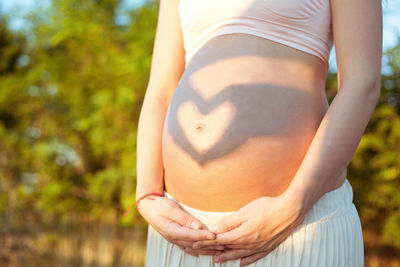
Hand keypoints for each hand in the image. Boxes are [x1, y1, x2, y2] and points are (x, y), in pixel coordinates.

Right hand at [137, 195, 224, 256]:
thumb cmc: (160, 205)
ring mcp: (174, 239)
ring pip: (192, 248)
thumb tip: (198, 226)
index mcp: (172, 231)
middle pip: (194, 244)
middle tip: (223, 244)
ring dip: (206, 249)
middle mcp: (173, 238)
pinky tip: (203, 253)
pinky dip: (196, 251)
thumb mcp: (171, 208)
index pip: (191, 235)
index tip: (215, 236)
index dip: (203, 236)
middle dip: (209, 245)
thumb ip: (184, 218)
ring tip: (218, 250)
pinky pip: (187, 247)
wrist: (148, 207)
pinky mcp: (175, 238)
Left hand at [191, 193, 305, 265]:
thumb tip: (215, 229)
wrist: (290, 211)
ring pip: (240, 255)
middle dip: (214, 251)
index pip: (220, 241)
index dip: (207, 242)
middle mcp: (249, 244)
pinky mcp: (268, 246)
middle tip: (202, 252)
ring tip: (218, 260)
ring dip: (227, 257)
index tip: (195, 243)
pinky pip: (254, 257)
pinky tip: (241, 263)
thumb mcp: (245, 212)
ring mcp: (259, 246)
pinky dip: (246, 261)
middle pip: (228, 249)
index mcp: (241, 235)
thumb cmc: (267, 207)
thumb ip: (229, 222)